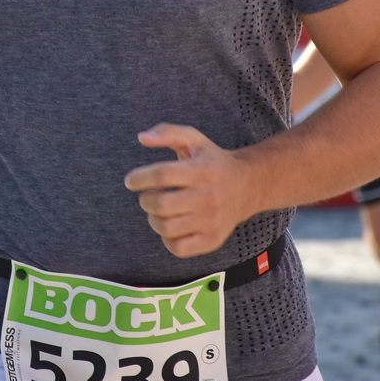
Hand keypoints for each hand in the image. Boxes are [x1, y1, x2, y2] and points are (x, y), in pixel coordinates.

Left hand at [122, 123, 252, 257]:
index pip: (163, 175)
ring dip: (153, 219)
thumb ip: (167, 132)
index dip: (140, 178)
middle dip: (145, 200)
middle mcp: (209, 197)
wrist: (248, 186)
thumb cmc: (212, 161)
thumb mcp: (194, 140)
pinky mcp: (213, 239)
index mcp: (203, 170)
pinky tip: (171, 225)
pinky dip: (167, 238)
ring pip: (167, 228)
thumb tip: (142, 137)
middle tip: (147, 196)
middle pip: (162, 205)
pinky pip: (178, 248)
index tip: (131, 181)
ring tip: (158, 210)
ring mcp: (212, 221)